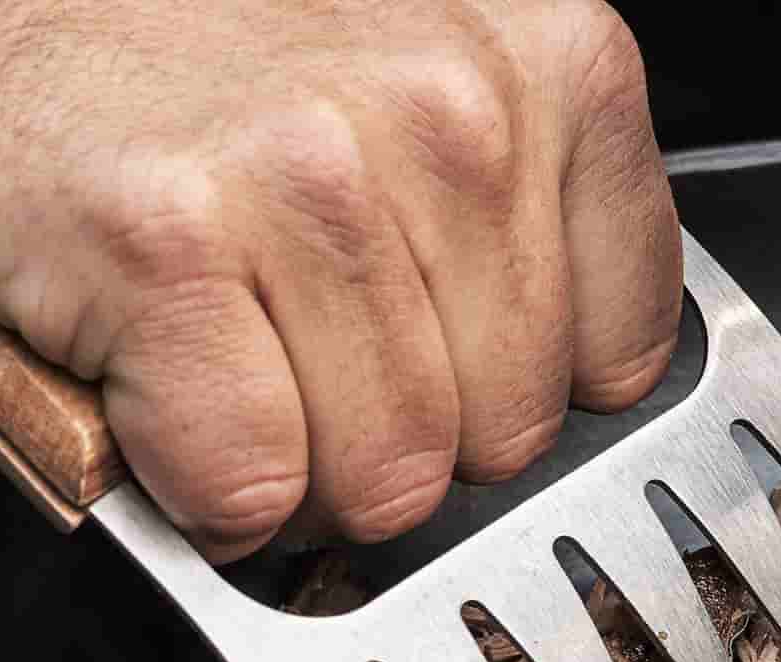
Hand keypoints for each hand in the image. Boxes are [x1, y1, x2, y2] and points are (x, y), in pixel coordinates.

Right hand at [0, 0, 680, 559]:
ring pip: (388, 483)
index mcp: (548, 66)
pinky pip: (253, 487)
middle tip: (303, 358)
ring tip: (225, 359)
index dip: (506, 392)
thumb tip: (571, 395)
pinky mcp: (168, 247)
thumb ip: (525, 232)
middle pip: (505, 445)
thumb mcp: (427, 97)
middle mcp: (451, 108)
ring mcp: (313, 176)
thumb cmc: (195, 55)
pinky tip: (157, 382)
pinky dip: (197, 484)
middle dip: (402, 443)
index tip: (432, 356)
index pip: (622, 363)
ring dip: (296, 471)